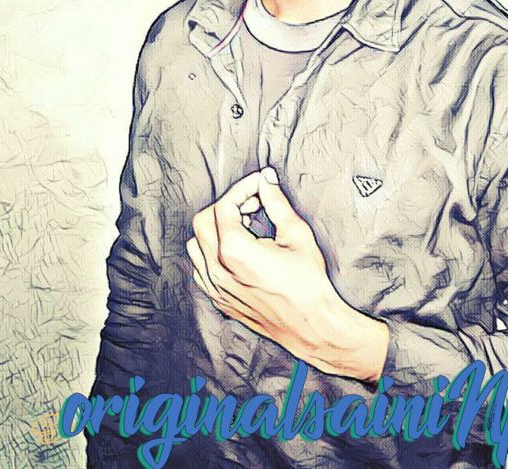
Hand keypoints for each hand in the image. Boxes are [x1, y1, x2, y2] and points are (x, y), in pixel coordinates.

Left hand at [187, 168, 388, 382]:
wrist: (311, 326)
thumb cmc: (308, 284)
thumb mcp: (296, 235)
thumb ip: (276, 204)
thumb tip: (266, 181)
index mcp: (235, 252)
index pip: (225, 206)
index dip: (243, 189)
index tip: (259, 184)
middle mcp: (218, 270)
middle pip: (204, 221)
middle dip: (228, 205)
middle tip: (255, 205)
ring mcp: (216, 287)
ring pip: (196, 244)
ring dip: (216, 228)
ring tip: (246, 226)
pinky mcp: (219, 298)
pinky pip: (201, 267)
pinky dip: (212, 251)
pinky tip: (237, 250)